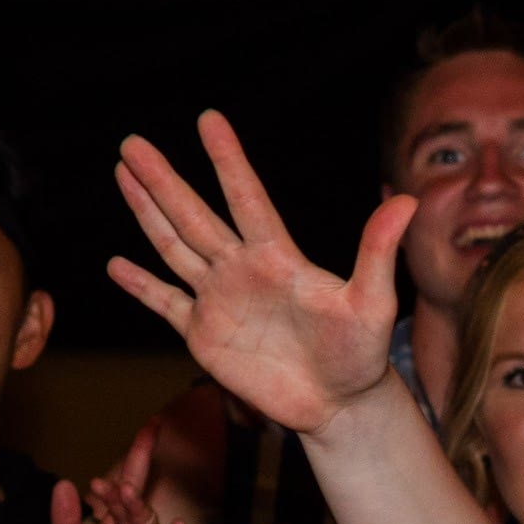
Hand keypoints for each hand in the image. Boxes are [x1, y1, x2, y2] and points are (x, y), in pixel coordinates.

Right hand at [111, 110, 414, 436]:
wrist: (338, 403)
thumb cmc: (361, 353)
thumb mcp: (373, 302)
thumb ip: (378, 251)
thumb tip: (406, 200)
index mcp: (277, 256)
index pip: (246, 196)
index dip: (227, 159)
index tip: (208, 119)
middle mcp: (242, 269)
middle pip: (194, 215)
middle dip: (162, 179)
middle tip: (133, 143)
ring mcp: (219, 300)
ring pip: (173, 247)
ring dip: (147, 213)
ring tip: (124, 175)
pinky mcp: (204, 336)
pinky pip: (166, 304)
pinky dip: (141, 285)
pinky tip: (117, 264)